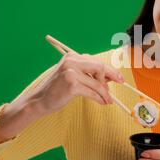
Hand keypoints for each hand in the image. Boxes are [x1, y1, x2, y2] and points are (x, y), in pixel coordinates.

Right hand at [0, 51, 123, 142]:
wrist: (39, 101)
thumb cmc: (58, 90)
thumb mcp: (74, 77)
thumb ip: (89, 75)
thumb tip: (111, 77)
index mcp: (72, 56)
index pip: (96, 61)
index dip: (110, 70)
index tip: (119, 78)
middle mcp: (71, 61)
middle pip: (100, 67)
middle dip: (112, 76)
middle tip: (120, 84)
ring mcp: (71, 72)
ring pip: (97, 83)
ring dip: (105, 93)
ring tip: (109, 100)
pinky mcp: (71, 85)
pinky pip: (92, 92)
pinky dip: (100, 98)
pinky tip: (102, 102)